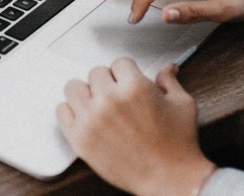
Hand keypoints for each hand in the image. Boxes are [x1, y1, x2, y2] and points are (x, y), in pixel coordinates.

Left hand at [56, 58, 215, 195]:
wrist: (170, 180)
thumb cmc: (178, 145)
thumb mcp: (182, 104)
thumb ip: (169, 81)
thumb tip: (167, 68)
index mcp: (135, 87)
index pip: (119, 62)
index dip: (126, 73)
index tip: (128, 82)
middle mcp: (110, 100)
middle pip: (96, 73)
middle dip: (108, 82)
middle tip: (116, 96)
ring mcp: (92, 119)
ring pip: (74, 87)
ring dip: (86, 93)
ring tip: (97, 104)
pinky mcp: (80, 139)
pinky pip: (61, 111)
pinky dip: (71, 112)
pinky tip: (85, 117)